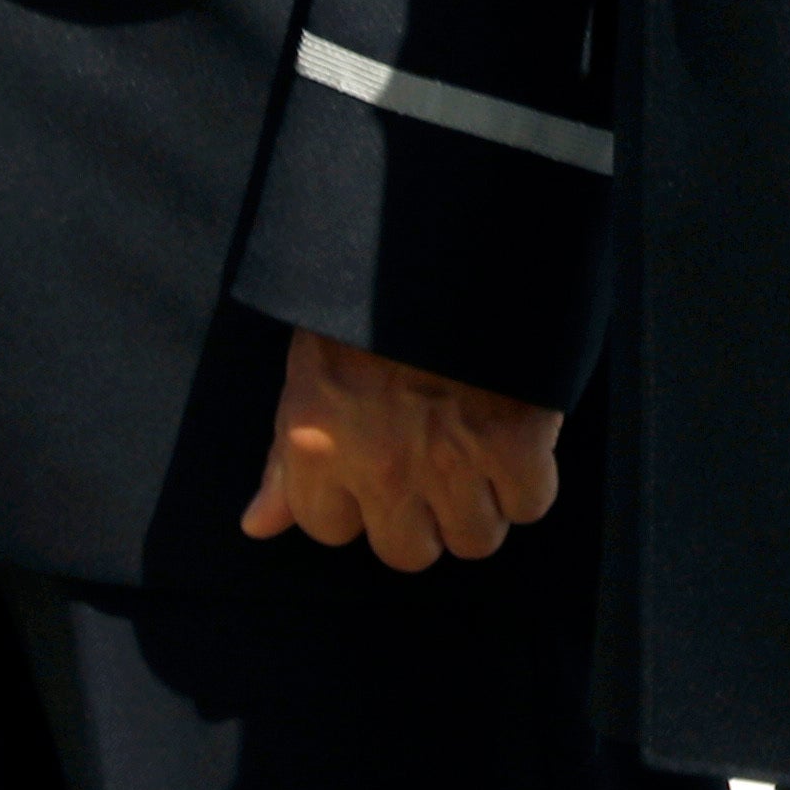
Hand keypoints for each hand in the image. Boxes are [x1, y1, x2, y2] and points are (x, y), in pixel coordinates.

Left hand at [237, 328, 566, 570]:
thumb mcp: (309, 369)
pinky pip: (530, 504)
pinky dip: (532, 479)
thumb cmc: (371, 296)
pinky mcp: (516, 443)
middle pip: (408, 553)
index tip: (379, 466)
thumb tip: (257, 525)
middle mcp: (379, 467)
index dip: (358, 501)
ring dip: (483, 504)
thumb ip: (285, 458)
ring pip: (474, 539)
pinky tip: (521, 438)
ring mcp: (451, 461)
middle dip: (425, 518)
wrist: (452, 236)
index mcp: (317, 446)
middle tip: (438, 468)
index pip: (329, 530)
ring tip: (483, 454)